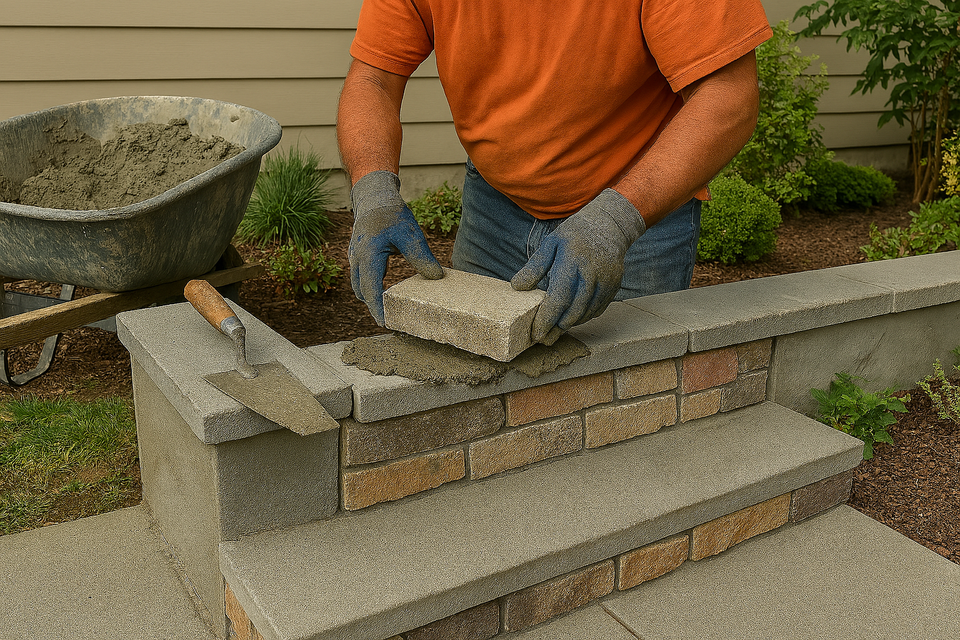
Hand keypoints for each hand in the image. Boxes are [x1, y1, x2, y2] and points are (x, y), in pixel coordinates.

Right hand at [349, 171, 443, 324]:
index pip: (370, 290)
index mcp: (368, 256)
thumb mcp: (410, 233)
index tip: (387, 324)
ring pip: (360, 287)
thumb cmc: (392, 214)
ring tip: (393, 310)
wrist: (374, 197)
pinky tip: (389, 294)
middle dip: (375, 308)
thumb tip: (437, 277)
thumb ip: (422, 256)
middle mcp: (356, 260)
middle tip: (395, 320)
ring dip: (373, 299)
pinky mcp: (358, 257)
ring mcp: (354, 259)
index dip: (378, 309)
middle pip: (362, 293)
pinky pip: (362, 279)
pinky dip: (372, 289)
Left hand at [511, 189, 645, 344]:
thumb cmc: (575, 235)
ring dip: (568, 325)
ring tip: (554, 331)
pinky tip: (570, 318)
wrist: (609, 226)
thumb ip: (534, 266)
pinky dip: (582, 317)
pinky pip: (596, 310)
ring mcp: (606, 282)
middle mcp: (592, 274)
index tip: (536, 334)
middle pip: (573, 311)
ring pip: (585, 314)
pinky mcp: (614, 287)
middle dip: (556, 328)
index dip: (547, 319)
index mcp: (573, 261)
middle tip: (542, 339)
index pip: (559, 298)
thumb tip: (517, 286)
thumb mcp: (551, 243)